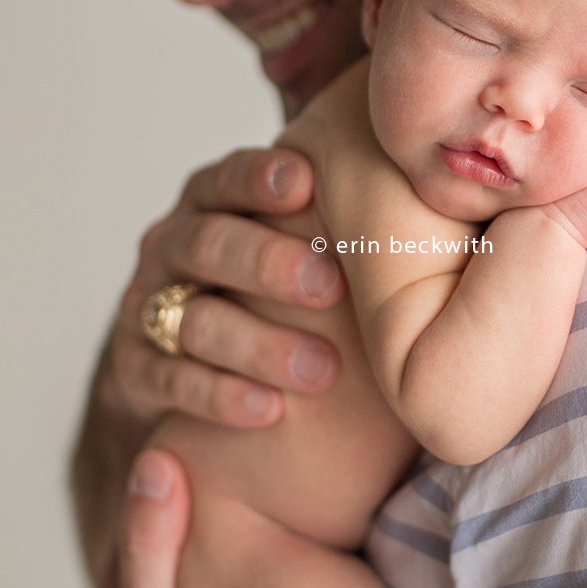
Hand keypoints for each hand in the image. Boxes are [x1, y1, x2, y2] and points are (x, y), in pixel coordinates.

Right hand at [109, 147, 346, 431]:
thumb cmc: (277, 294)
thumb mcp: (301, 245)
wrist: (184, 374)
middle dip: (267, 262)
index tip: (309, 182)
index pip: (229, 177)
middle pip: (209, 244)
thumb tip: (450, 194)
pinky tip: (268, 410)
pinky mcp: (135, 371)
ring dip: (258, 343)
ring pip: (193, 317)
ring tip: (321, 370)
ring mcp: (149, 307)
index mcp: (214, 202)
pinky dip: (219, 395)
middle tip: (331, 285)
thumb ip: (349, 217)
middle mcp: (174, 246)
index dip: (261, 177)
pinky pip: (170, 380)